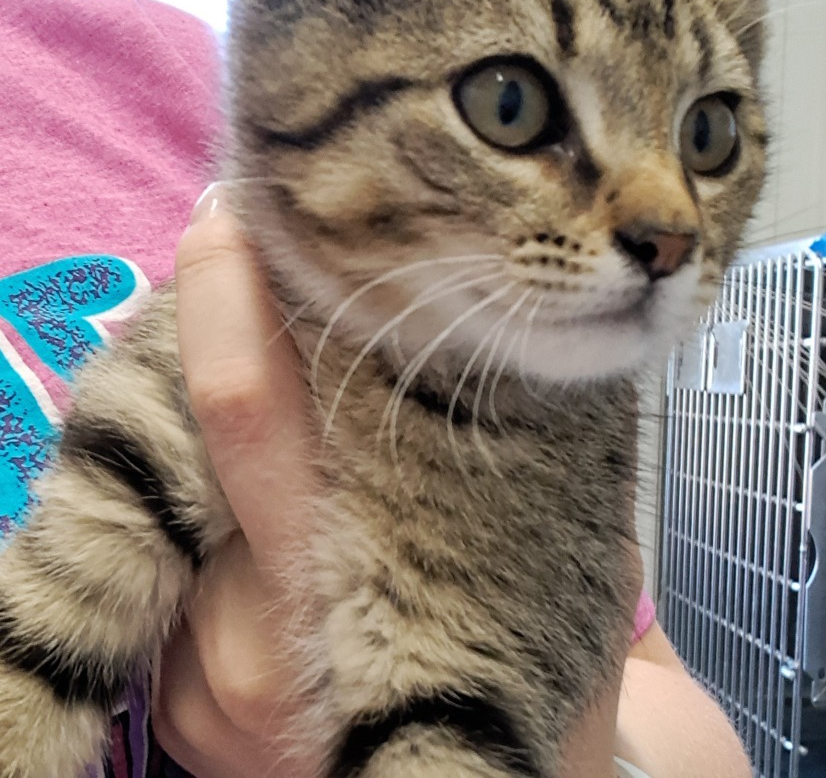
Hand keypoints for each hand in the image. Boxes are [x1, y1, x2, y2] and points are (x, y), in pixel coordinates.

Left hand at [152, 186, 630, 776]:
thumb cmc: (557, 637)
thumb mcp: (562, 514)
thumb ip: (499, 413)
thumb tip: (433, 284)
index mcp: (361, 578)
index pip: (249, 406)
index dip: (228, 292)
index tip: (237, 211)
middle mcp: (249, 640)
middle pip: (187, 435)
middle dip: (212, 335)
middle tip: (256, 256)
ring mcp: (197, 687)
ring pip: (177, 488)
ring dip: (221, 412)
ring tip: (294, 388)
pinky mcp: (173, 704)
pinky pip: (180, 555)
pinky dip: (214, 493)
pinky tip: (277, 484)